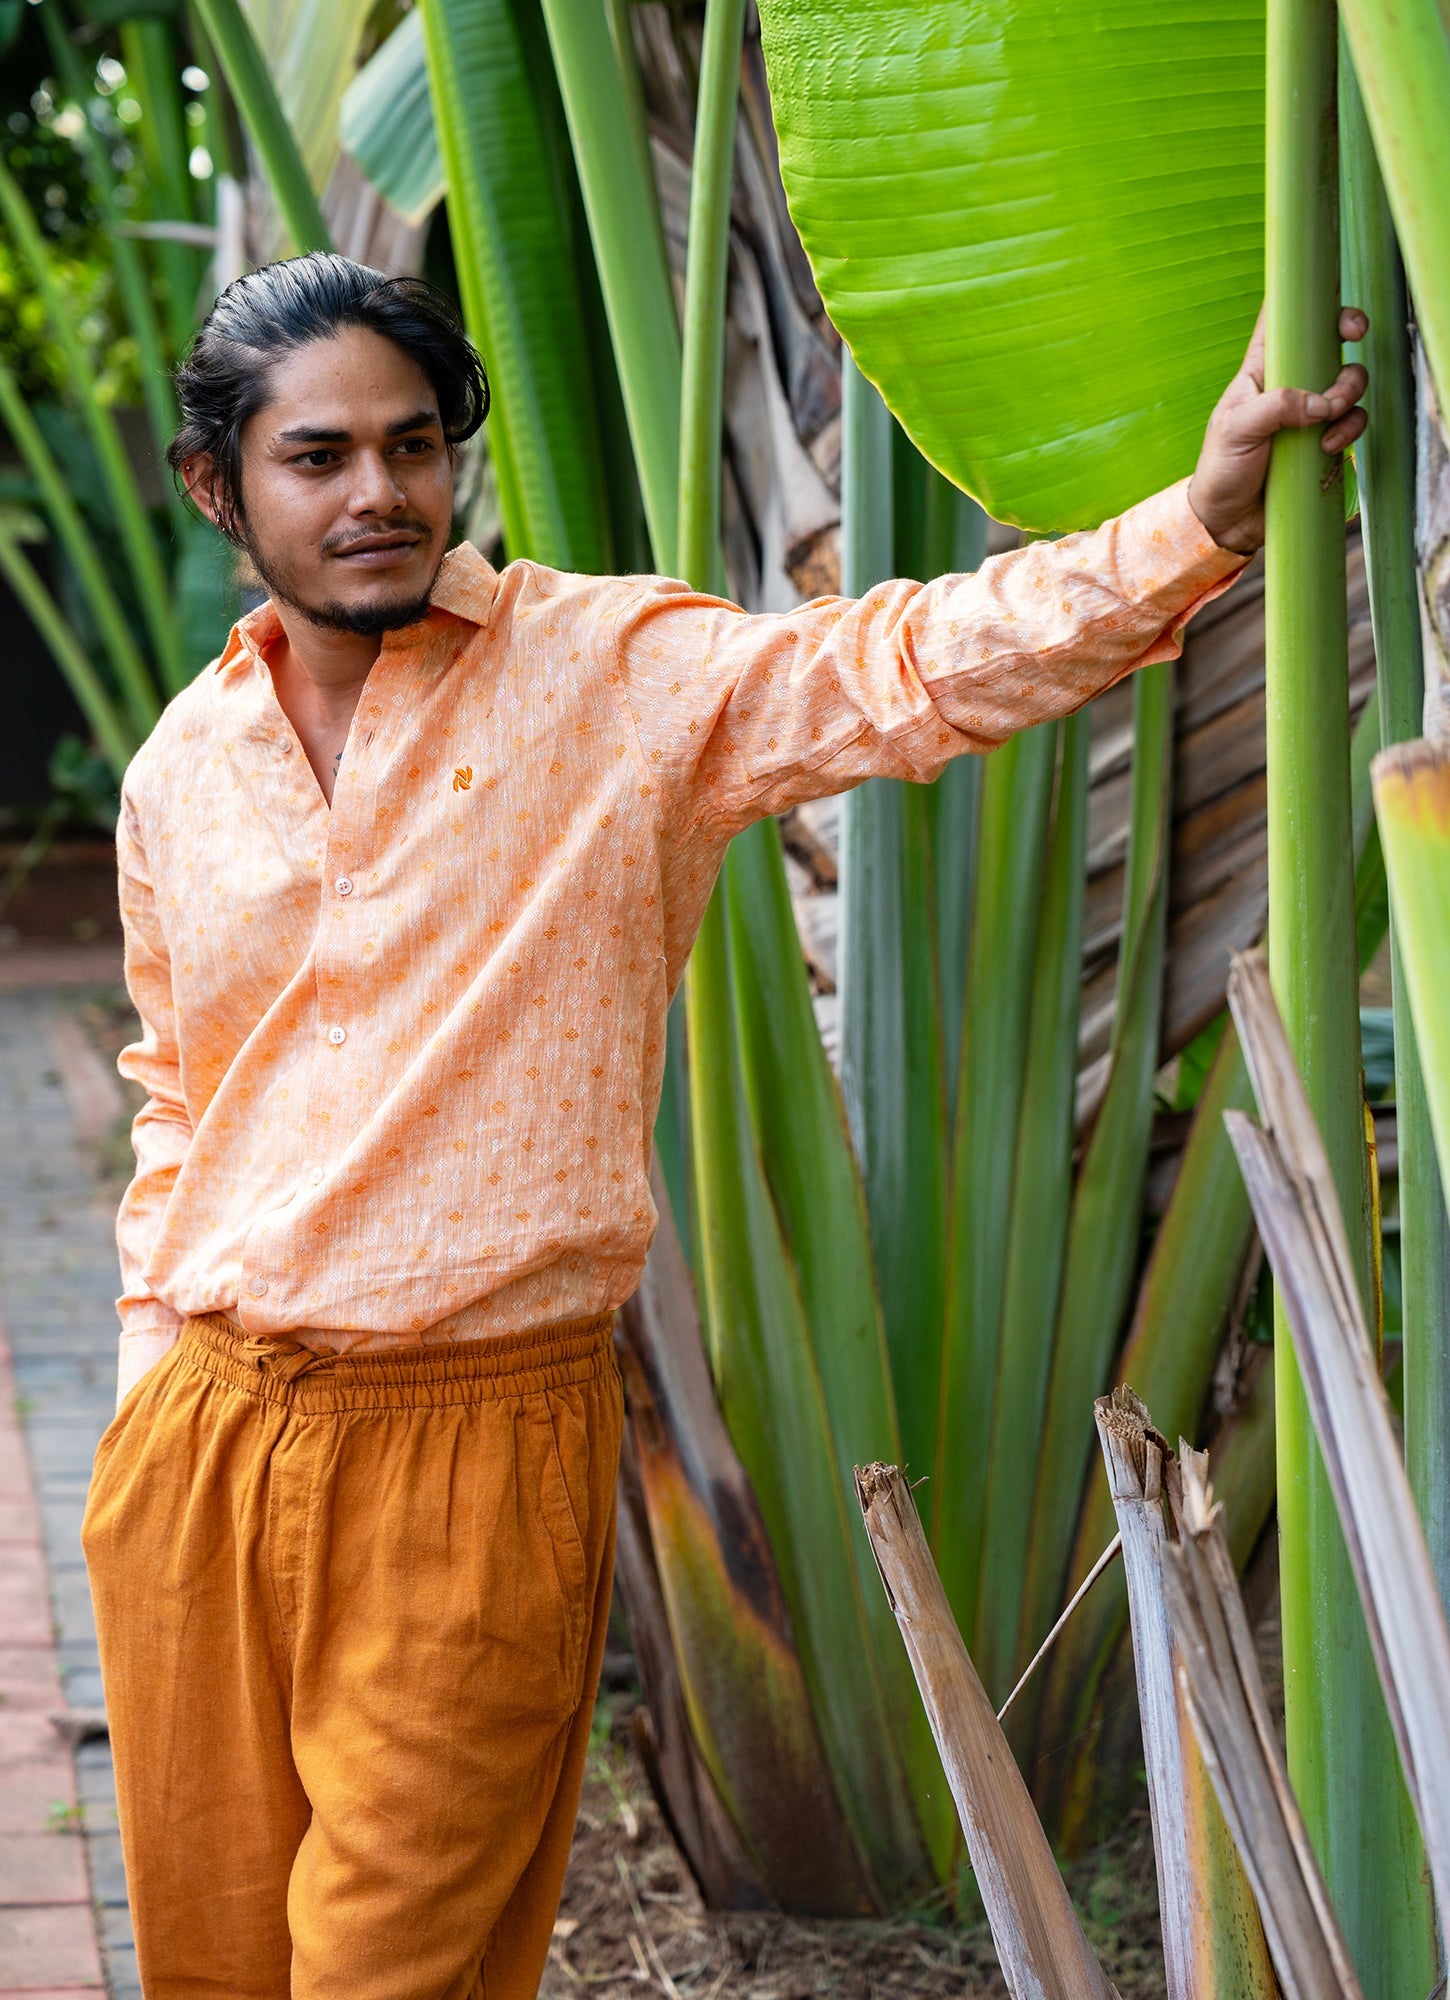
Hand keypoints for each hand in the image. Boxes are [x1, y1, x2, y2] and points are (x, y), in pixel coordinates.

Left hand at [1186, 306, 1368, 554]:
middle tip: (1356, 334)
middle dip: (1348, 329)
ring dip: (1349, 394)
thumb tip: (1321, 403)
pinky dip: (1348, 430)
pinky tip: (1326, 448)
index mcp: (1260, 370)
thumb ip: (1277, 407)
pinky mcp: (1323, 440)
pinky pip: (1352, 422)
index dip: (1305, 299)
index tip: (1327, 289)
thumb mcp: (1236, 431)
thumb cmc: (1221, 469)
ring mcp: (1308, 412)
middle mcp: (1289, 384)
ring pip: (1348, 382)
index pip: (1279, 321)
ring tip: (1327, 421)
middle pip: (1329, 341)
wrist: (1227, 522)